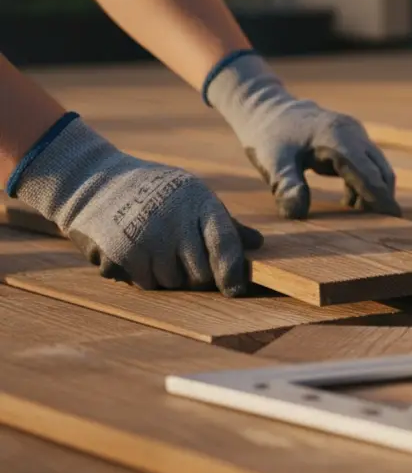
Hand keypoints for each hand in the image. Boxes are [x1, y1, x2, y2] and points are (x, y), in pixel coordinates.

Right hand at [11, 115, 263, 295]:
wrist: (92, 181)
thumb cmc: (154, 191)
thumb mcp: (192, 195)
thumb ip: (224, 223)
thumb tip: (258, 243)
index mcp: (199, 203)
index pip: (225, 246)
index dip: (233, 273)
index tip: (236, 291)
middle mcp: (175, 222)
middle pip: (200, 274)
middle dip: (195, 274)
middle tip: (179, 256)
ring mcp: (147, 240)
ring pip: (172, 283)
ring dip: (166, 275)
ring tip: (153, 247)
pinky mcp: (121, 255)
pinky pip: (144, 283)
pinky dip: (141, 275)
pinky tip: (133, 251)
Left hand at [203, 52, 399, 219]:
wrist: (267, 108)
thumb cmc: (269, 136)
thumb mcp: (272, 162)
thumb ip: (286, 186)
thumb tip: (297, 214)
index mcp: (336, 137)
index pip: (366, 171)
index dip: (380, 196)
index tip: (394, 217)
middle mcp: (352, 133)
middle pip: (380, 169)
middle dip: (382, 196)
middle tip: (380, 225)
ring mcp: (355, 133)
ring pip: (378, 166)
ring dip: (374, 191)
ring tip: (356, 214)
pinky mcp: (353, 137)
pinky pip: (369, 163)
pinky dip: (365, 183)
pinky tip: (348, 200)